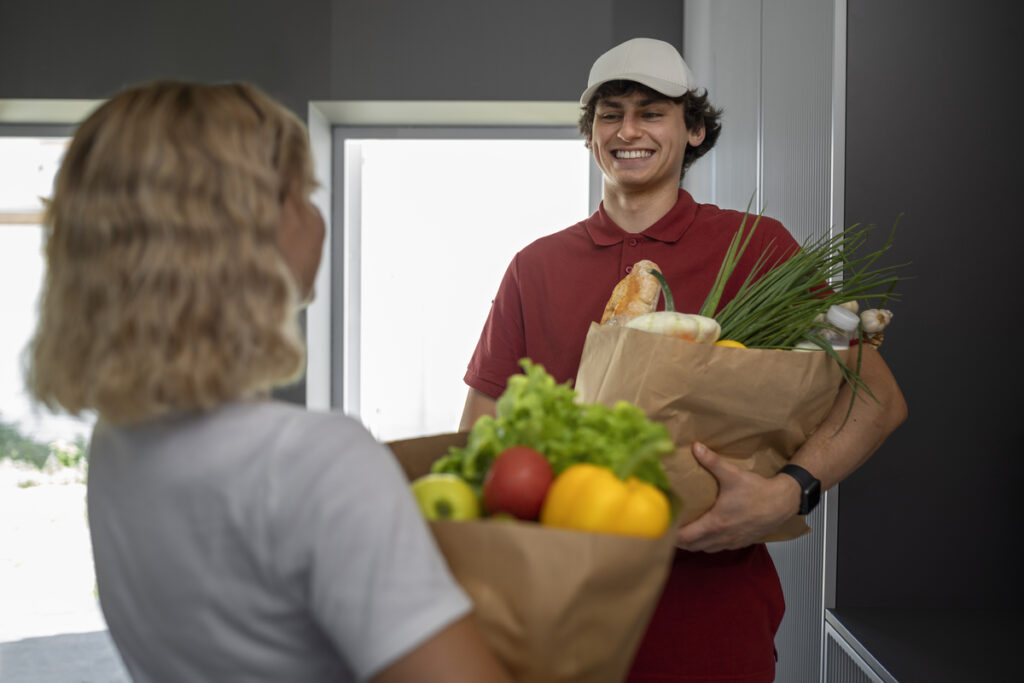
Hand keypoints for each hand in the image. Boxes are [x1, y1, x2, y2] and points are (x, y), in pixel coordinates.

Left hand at [674, 442, 800, 552]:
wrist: (783, 503)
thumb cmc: (759, 492)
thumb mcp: (733, 474)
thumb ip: (712, 461)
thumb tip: (696, 447)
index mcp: (715, 523)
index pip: (685, 537)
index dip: (670, 534)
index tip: (662, 525)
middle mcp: (721, 537)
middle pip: (691, 546)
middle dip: (678, 539)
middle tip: (668, 526)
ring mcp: (731, 542)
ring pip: (704, 549)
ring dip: (692, 543)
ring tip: (683, 530)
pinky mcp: (740, 542)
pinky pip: (717, 548)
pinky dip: (707, 543)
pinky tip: (705, 532)